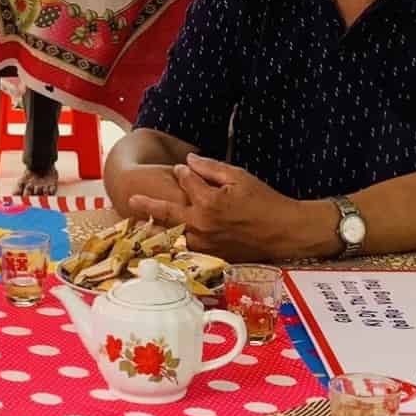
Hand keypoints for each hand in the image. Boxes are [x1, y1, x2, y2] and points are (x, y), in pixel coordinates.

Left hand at [123, 156, 329, 260]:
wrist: (284, 232)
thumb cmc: (265, 201)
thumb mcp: (239, 177)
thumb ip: (211, 168)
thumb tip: (189, 160)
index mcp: (208, 203)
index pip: (185, 181)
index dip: (183, 171)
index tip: (181, 167)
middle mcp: (202, 225)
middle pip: (167, 213)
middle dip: (148, 204)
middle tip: (131, 199)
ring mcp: (206, 243)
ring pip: (174, 235)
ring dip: (157, 228)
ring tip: (140, 225)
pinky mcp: (213, 256)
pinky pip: (189, 248)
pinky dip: (177, 242)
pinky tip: (168, 240)